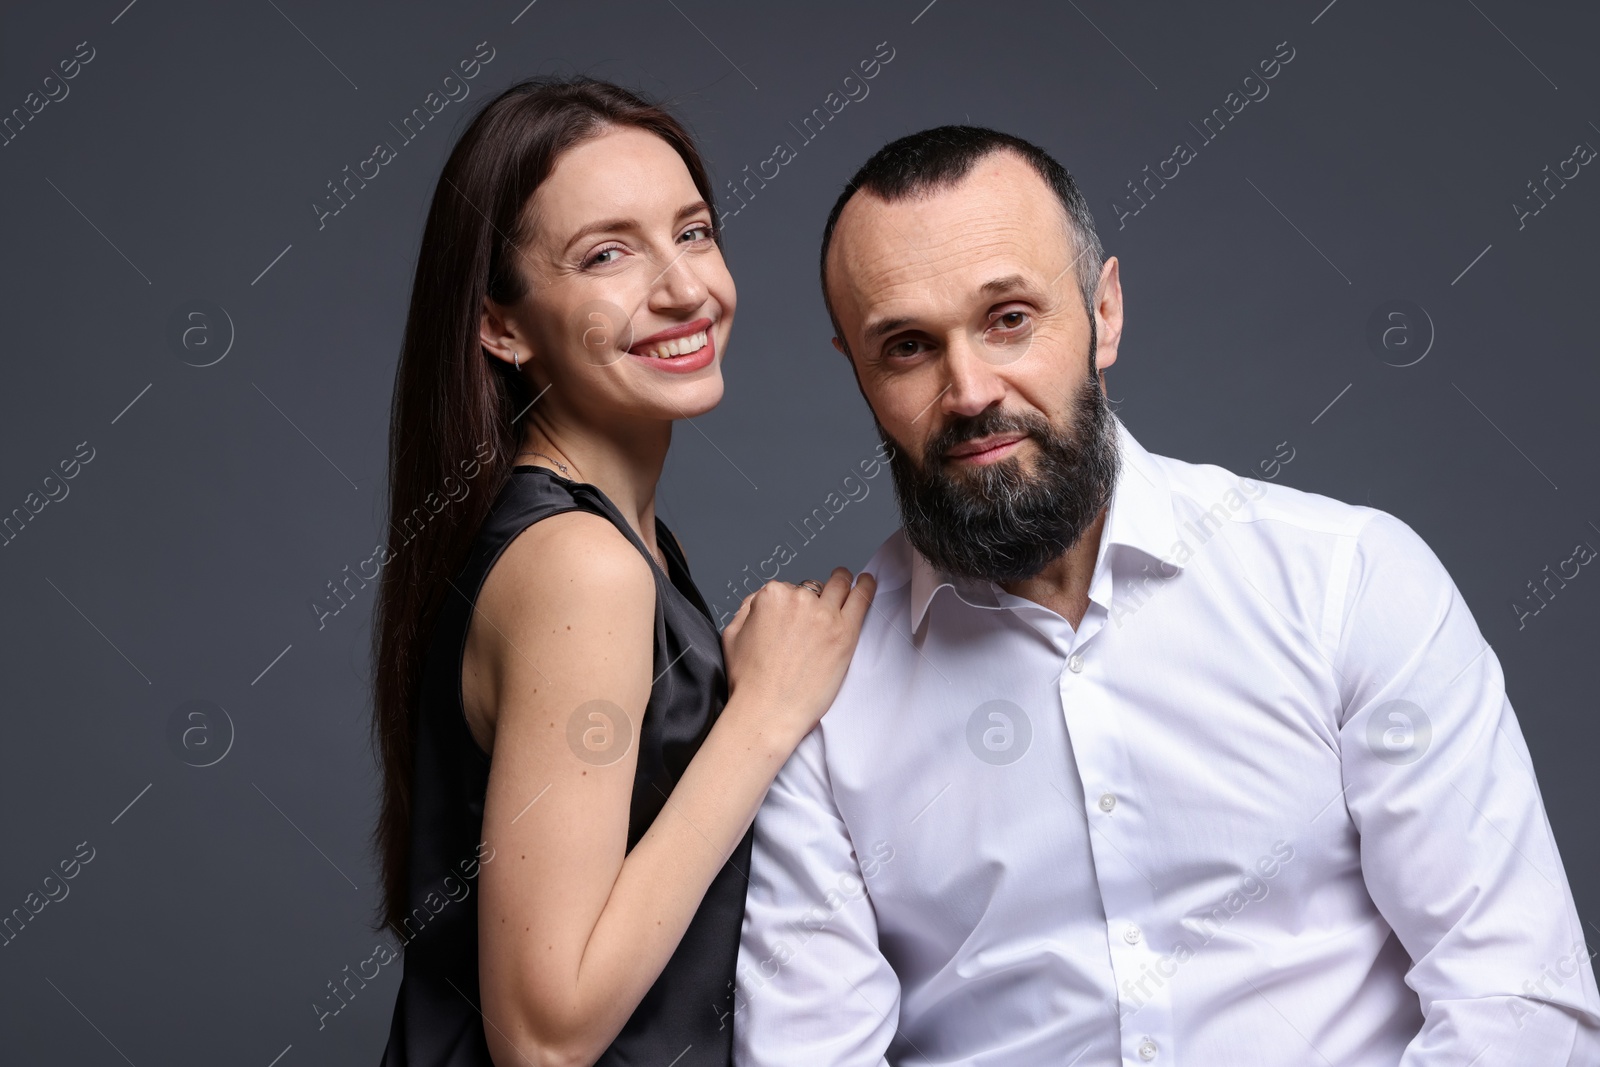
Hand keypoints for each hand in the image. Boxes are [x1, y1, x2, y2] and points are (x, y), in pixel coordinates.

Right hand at [720, 567, 875, 740]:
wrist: (768, 711)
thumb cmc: (750, 682)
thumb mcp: (732, 635)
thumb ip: (747, 608)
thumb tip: (760, 601)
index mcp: (771, 597)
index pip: (786, 589)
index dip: (790, 604)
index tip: (793, 617)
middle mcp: (799, 600)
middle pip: (812, 587)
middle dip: (814, 595)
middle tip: (818, 608)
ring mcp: (824, 614)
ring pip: (839, 585)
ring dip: (842, 581)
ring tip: (846, 582)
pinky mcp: (845, 631)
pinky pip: (861, 598)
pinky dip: (866, 586)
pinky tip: (867, 582)